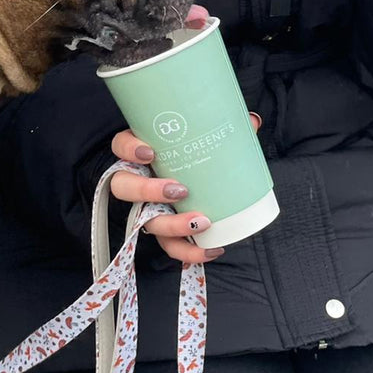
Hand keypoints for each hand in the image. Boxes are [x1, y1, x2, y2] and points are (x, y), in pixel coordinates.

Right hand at [110, 112, 262, 264]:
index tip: (149, 152)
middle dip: (148, 191)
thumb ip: (221, 129)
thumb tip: (252, 120)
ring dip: (172, 225)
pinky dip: (189, 251)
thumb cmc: (189, 155)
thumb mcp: (198, 140)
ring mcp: (145, 208)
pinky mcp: (161, 231)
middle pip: (124, 188)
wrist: (191, 181)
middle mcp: (136, 181)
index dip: (128, 149)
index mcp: (140, 153)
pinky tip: (212, 248)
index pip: (120, 146)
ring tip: (201, 222)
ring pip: (145, 220)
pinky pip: (169, 246)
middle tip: (179, 190)